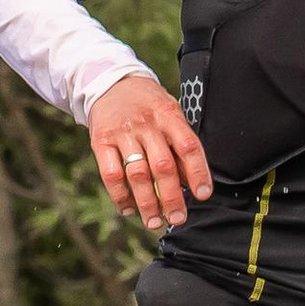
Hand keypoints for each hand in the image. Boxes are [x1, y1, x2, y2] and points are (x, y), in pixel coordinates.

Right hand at [89, 72, 211, 234]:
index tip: (203, 195)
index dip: (198, 173)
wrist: (110, 83)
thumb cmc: (148, 107)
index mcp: (168, 116)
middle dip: (172, 197)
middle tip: (178, 218)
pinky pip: (111, 174)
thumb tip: (191, 184)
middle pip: (163, 166)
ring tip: (155, 222)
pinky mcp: (101, 141)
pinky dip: (120, 196)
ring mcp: (122, 133)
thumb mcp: (170, 115)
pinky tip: (129, 209)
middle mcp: (146, 124)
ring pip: (137, 173)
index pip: (188, 146)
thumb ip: (180, 146)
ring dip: (147, 203)